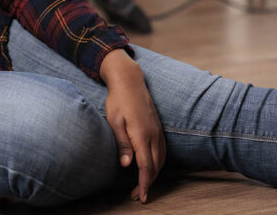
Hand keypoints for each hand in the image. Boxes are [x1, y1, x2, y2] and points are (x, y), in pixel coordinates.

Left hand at [100, 49, 165, 203]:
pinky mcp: (158, 128)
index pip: (146, 166)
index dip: (144, 183)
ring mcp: (158, 131)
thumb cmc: (118, 100)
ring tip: (142, 185)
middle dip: (148, 183)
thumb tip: (126, 165)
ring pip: (161, 160)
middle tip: (136, 195)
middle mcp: (153, 135)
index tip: (140, 196)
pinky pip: (162, 151)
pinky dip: (158, 163)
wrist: (130, 81)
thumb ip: (122, 143)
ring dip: (153, 174)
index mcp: (142, 135)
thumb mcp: (114, 121)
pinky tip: (151, 167)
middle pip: (155, 166)